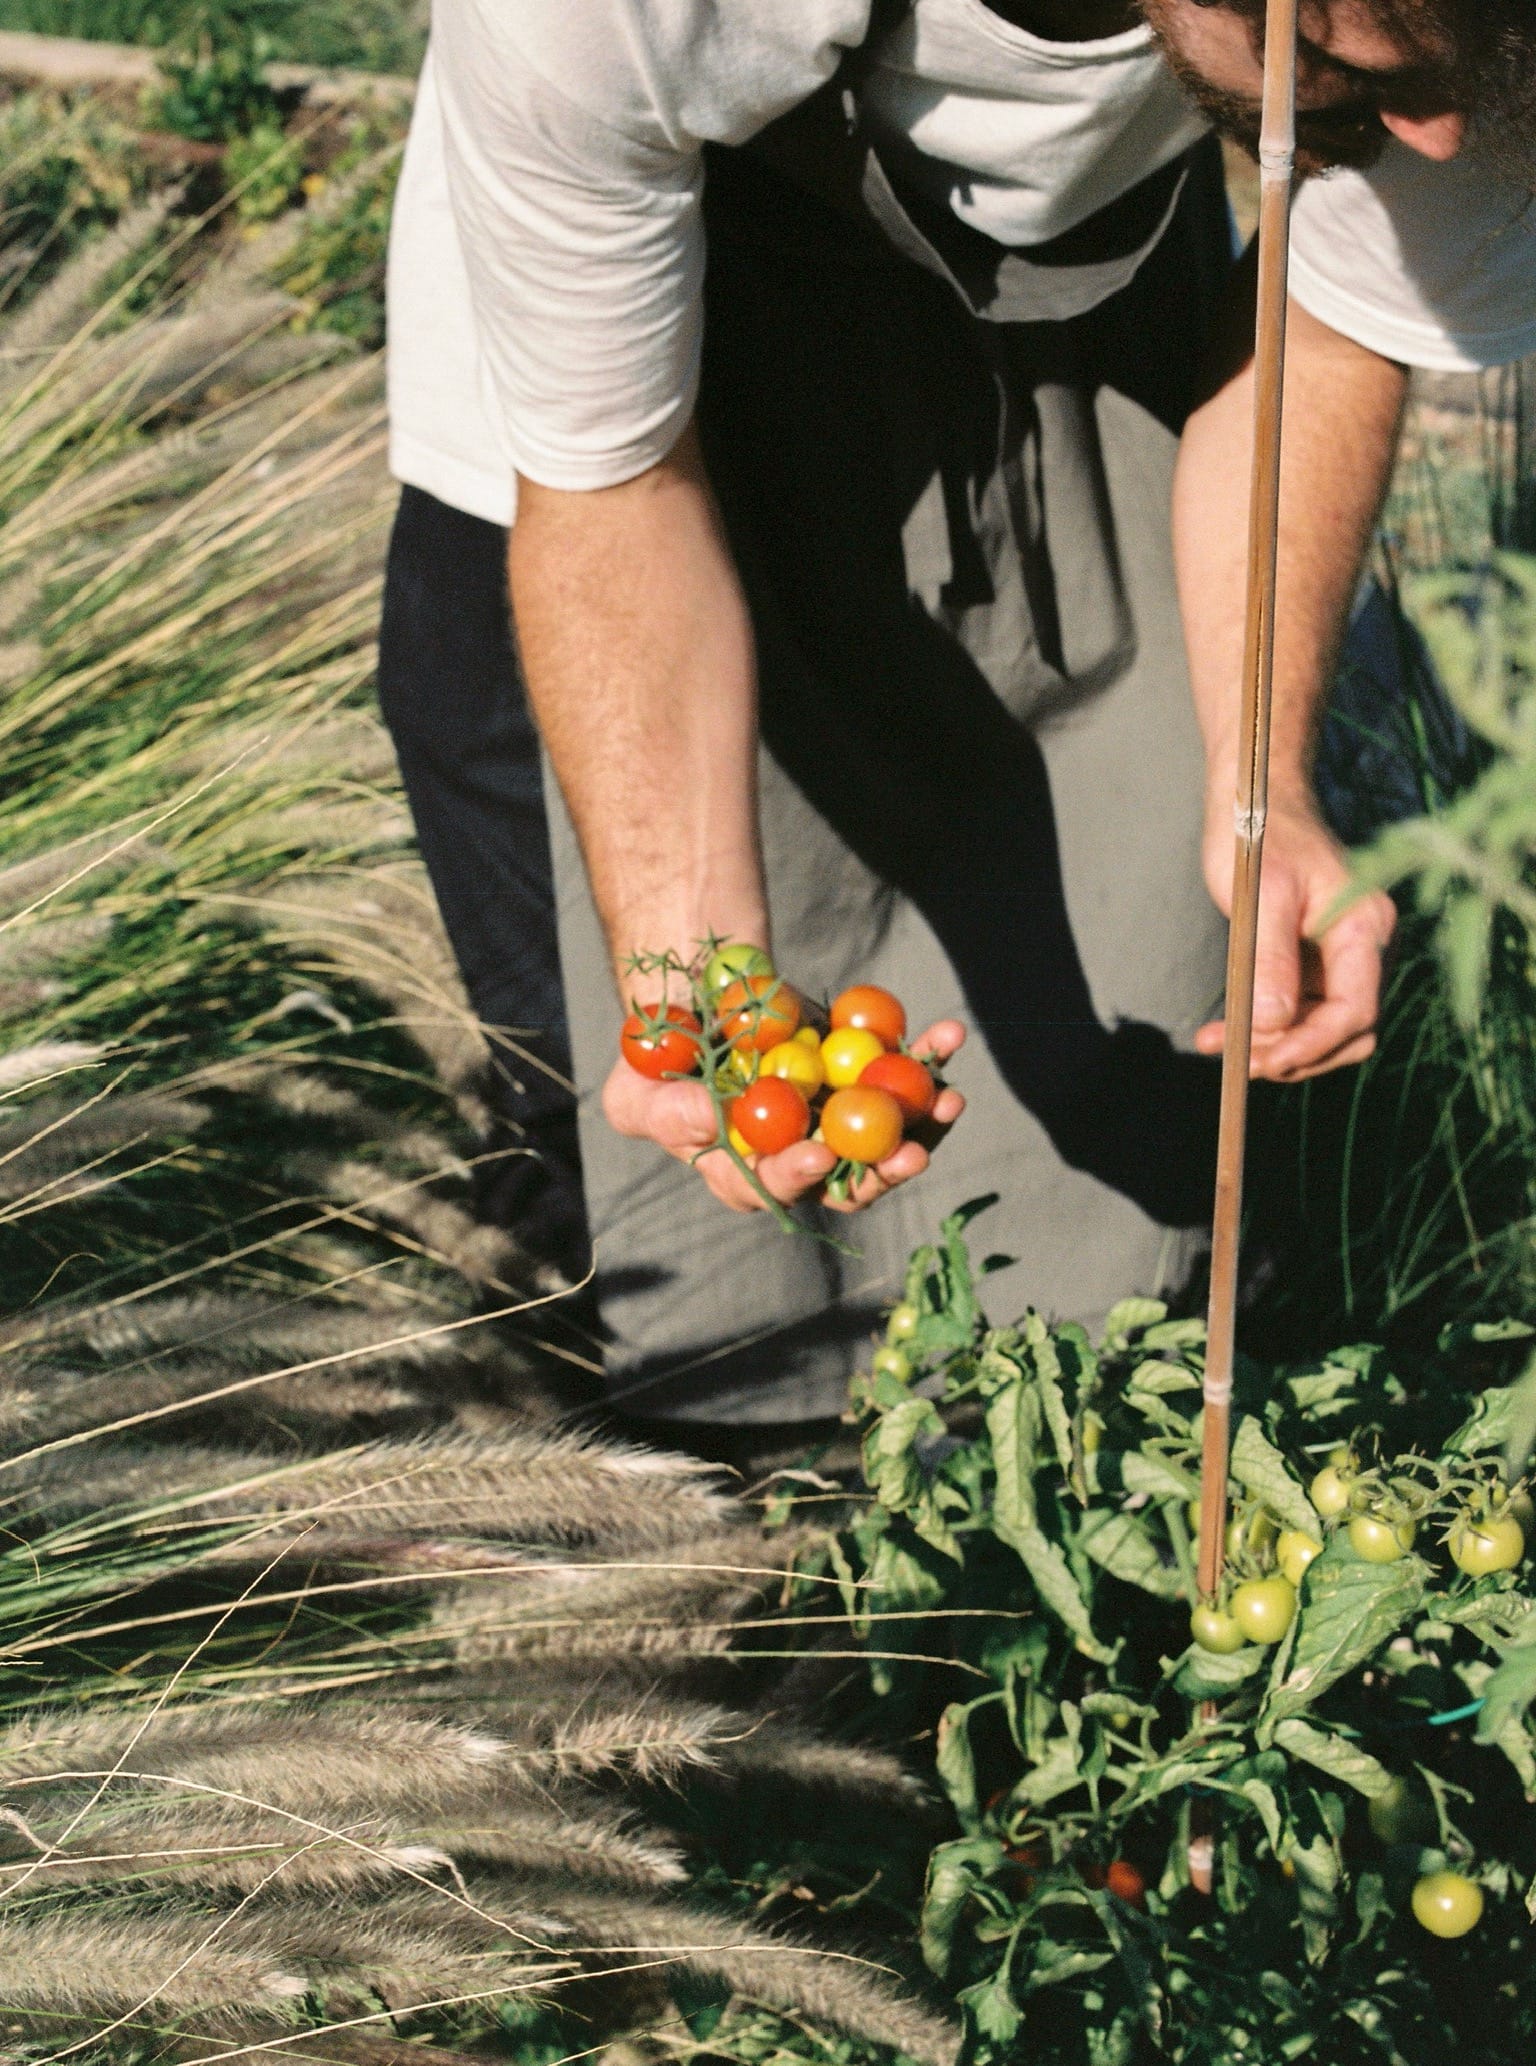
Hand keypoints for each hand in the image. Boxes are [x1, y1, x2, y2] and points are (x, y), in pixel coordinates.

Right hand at [602, 1020, 966, 1215]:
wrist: (697, 1001)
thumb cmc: (656, 1063)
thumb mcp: (636, 1094)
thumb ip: (667, 1115)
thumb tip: (711, 1118)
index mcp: (749, 1174)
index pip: (777, 1187)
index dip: (799, 1177)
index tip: (818, 1154)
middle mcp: (803, 1156)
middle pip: (853, 1179)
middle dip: (886, 1170)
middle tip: (911, 1153)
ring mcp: (841, 1117)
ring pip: (893, 1132)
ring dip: (926, 1121)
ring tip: (949, 1098)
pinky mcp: (865, 1075)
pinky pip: (905, 1072)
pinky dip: (928, 1056)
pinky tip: (946, 1036)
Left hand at [1197, 798, 1394, 1082]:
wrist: (1253, 802)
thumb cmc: (1257, 836)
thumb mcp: (1261, 895)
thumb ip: (1271, 959)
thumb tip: (1275, 1023)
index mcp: (1364, 927)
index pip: (1354, 1009)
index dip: (1313, 1044)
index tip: (1264, 1060)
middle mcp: (1364, 946)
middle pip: (1346, 1030)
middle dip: (1295, 1053)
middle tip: (1238, 1061)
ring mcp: (1341, 957)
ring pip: (1322, 1028)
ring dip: (1277, 1048)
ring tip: (1218, 1046)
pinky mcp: (1314, 962)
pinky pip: (1299, 1012)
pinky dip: (1266, 1029)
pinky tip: (1223, 1033)